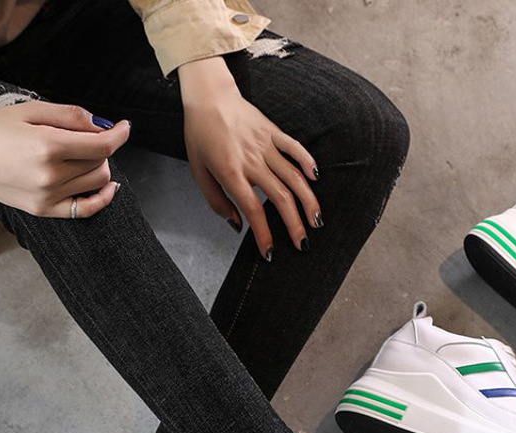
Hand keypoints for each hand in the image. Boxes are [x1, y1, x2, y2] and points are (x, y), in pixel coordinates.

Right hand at [0, 100, 130, 217]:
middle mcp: (50, 174)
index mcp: (47, 145)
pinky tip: (108, 187)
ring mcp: (48, 196)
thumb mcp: (30, 110)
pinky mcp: (45, 210)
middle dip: (100, 147)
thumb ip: (71, 115)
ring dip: (98, 167)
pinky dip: (102, 198)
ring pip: (97, 182)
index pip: (101, 144)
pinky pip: (86, 210)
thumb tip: (104, 125)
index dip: (119, 134)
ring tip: (80, 156)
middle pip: (100, 162)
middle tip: (83, 138)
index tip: (125, 127)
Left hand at [178, 57, 320, 260]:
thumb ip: (217, 201)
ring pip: (293, 176)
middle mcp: (251, 160)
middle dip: (294, 225)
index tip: (270, 252)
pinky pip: (295, 148)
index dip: (264, 234)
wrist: (208, 97)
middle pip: (280, 197)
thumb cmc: (201, 135)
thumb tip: (238, 225)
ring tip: (316, 221)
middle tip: (303, 243)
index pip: (253, 209)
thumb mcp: (199, 172)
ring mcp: (265, 145)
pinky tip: (316, 179)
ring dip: (308, 201)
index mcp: (231, 172)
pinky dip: (308, 162)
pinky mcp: (273, 132)